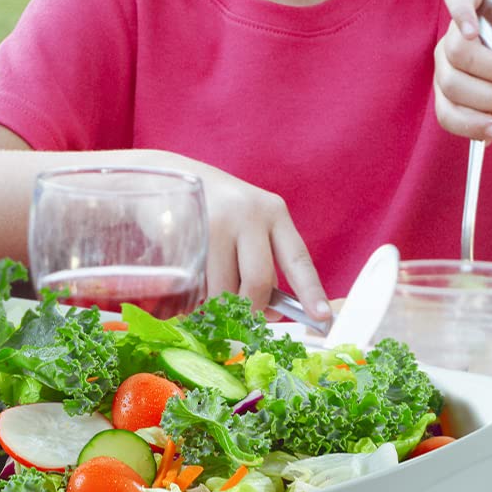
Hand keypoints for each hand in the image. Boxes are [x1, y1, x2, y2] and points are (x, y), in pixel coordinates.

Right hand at [197, 168, 329, 319]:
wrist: (168, 174)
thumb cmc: (218, 208)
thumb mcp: (250, 224)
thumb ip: (264, 264)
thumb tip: (269, 313)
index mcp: (272, 212)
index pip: (298, 258)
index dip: (311, 292)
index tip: (322, 317)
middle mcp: (246, 214)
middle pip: (258, 282)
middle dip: (252, 309)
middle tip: (243, 317)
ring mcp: (213, 222)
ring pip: (222, 289)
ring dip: (218, 304)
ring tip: (209, 292)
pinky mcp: (183, 234)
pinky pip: (193, 286)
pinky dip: (193, 297)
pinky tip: (190, 281)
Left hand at [432, 0, 491, 141]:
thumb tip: (485, 140)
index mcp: (455, 85)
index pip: (447, 112)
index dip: (471, 125)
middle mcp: (449, 58)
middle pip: (452, 83)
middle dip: (490, 97)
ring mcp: (458, 27)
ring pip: (458, 53)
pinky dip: (461, 16)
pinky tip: (475, 32)